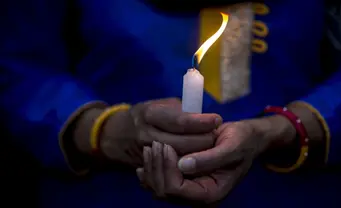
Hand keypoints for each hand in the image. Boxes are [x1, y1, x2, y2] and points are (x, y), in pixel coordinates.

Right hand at [74, 98, 221, 166]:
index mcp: (149, 114)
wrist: (117, 135)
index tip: (217, 120)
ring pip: (181, 158)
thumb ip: (180, 110)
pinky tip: (197, 156)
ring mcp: (147, 154)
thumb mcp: (159, 104)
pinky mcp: (150, 166)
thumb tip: (203, 117)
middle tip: (216, 134)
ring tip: (209, 144)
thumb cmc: (145, 115)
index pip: (180, 121)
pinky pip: (174, 167)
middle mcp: (146, 135)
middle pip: (184, 144)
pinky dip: (189, 162)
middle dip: (205, 140)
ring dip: (199, 152)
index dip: (201, 122)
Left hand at [137, 115, 294, 203]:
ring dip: (151, 169)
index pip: (178, 189)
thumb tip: (183, 165)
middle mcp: (199, 196)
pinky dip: (151, 172)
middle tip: (155, 144)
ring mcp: (190, 190)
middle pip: (164, 192)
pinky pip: (161, 182)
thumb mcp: (231, 146)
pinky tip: (145, 160)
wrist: (244, 138)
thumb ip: (210, 158)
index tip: (167, 146)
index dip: (167, 168)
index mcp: (212, 193)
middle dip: (156, 168)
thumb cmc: (242, 141)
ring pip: (159, 188)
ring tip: (149, 148)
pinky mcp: (184, 181)